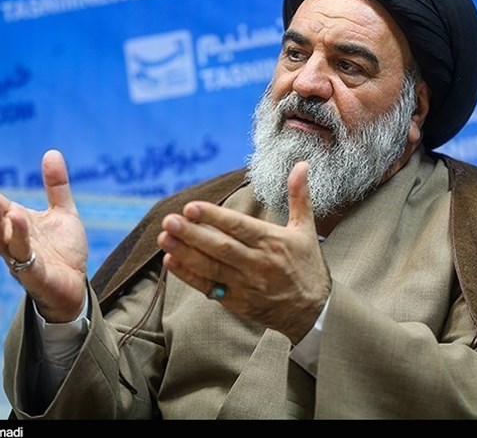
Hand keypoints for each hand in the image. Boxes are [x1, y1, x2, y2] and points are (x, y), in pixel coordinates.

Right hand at [0, 149, 88, 321]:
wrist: (76, 285)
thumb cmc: (63, 250)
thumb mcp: (63, 212)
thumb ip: (56, 186)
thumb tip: (51, 152)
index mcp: (14, 223)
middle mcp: (10, 240)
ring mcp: (19, 259)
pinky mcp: (34, 276)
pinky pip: (23, 258)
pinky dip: (19, 239)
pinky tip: (19, 220)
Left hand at [157, 161, 330, 343]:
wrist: (313, 311)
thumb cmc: (307, 265)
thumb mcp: (306, 229)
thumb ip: (299, 196)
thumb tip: (301, 165)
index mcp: (273, 242)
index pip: (239, 227)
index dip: (214, 218)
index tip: (191, 207)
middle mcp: (258, 263)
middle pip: (221, 248)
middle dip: (192, 234)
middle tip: (169, 220)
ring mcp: (246, 285)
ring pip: (211, 267)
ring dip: (185, 253)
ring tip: (163, 237)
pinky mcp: (237, 302)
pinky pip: (209, 287)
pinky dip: (189, 276)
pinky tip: (171, 261)